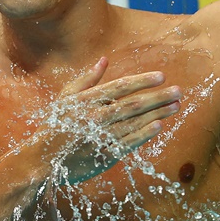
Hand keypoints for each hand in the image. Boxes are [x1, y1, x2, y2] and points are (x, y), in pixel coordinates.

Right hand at [34, 57, 180, 183]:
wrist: (41, 160)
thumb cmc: (55, 126)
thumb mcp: (65, 99)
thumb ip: (86, 79)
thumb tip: (104, 60)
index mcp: (86, 100)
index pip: (119, 87)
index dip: (142, 81)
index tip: (161, 76)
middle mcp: (95, 117)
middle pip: (132, 104)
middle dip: (157, 96)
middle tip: (178, 91)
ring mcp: (100, 137)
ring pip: (134, 122)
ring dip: (157, 113)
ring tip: (175, 106)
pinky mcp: (104, 155)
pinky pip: (128, 143)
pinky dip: (144, 134)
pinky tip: (159, 126)